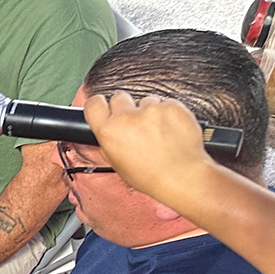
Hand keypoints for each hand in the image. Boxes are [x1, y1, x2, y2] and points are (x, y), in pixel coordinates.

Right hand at [83, 92, 210, 204]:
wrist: (181, 176)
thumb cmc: (150, 175)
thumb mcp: (116, 162)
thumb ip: (109, 139)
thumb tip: (108, 127)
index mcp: (109, 132)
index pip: (93, 104)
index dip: (99, 104)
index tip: (105, 107)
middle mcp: (127, 118)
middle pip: (119, 97)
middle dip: (126, 108)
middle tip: (135, 123)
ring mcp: (150, 110)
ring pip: (145, 101)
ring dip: (149, 112)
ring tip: (157, 132)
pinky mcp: (171, 106)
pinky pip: (166, 103)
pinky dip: (168, 114)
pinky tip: (170, 130)